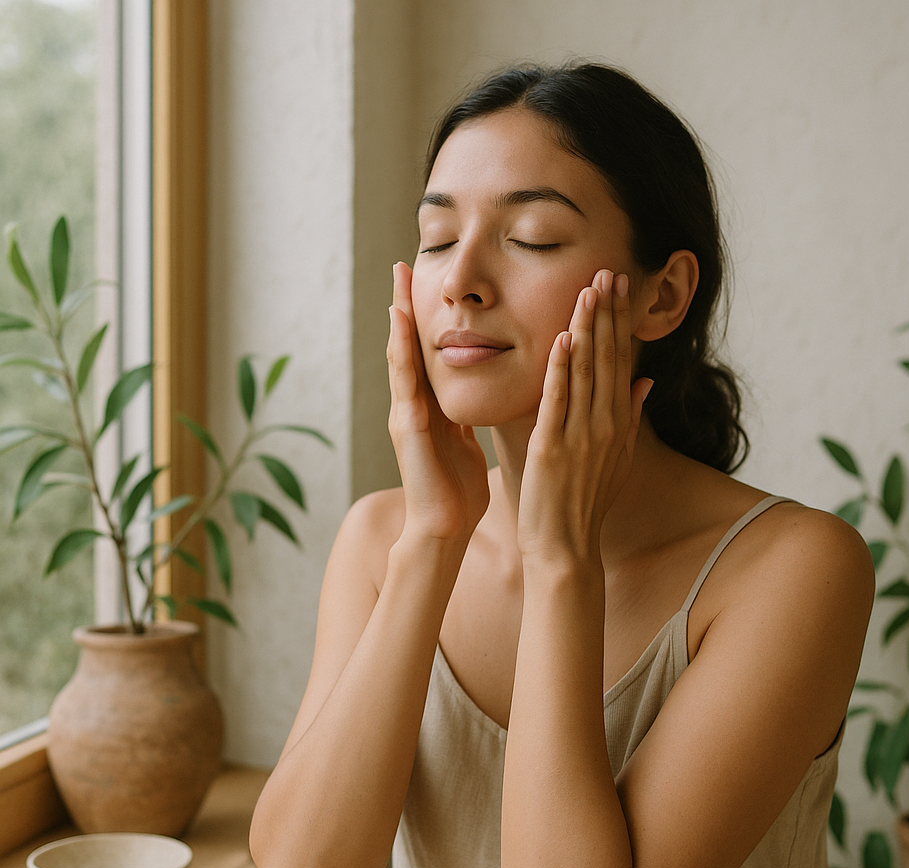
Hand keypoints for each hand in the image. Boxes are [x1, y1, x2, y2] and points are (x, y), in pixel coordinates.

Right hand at [387, 261, 489, 541]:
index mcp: (431, 407)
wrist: (445, 529)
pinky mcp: (408, 427)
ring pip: (401, 356)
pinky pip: (405, 381)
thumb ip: (463, 417)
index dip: (427, 319)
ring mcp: (407, 414)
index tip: (431, 282)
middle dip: (406, 306)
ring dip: (399, 318)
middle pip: (408, 346)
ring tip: (399, 281)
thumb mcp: (464, 441)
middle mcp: (413, 406)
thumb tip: (476, 395)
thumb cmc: (457, 491)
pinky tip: (401, 323)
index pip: (427, 354)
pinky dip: (401, 350)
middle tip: (405, 265)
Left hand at [518, 269, 652, 562]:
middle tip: (608, 272)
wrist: (566, 546)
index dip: (620, 323)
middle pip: (607, 359)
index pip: (621, 362)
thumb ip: (630, 418)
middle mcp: (604, 425)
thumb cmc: (586, 504)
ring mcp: (579, 436)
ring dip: (587, 329)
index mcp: (617, 424)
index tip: (620, 288)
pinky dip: (560, 370)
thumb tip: (645, 381)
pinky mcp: (552, 449)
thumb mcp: (618, 459)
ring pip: (585, 373)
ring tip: (588, 291)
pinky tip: (562, 339)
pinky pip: (557, 402)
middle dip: (607, 314)